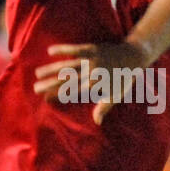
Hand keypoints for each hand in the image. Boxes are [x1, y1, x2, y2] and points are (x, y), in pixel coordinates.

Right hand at [33, 42, 148, 124]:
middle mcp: (91, 72)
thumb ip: (104, 107)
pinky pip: (75, 49)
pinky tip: (49, 51)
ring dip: (51, 69)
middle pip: (66, 79)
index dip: (58, 95)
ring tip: (37, 73)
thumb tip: (96, 122)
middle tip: (36, 88)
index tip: (46, 99)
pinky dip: (62, 49)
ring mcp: (91, 60)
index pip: (73, 92)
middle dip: (50, 84)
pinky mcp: (91, 48)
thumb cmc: (124, 79)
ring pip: (67, 65)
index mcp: (96, 85)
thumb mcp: (116, 95)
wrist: (134, 56)